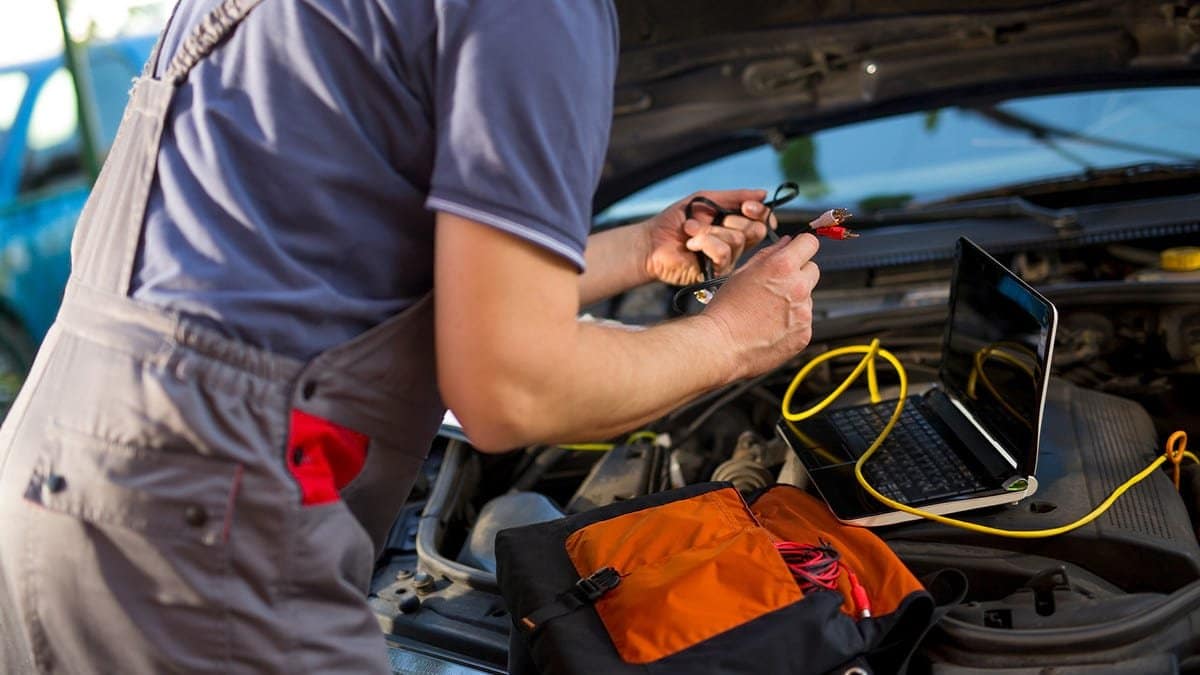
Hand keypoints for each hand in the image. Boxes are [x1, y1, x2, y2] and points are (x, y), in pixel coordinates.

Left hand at [640, 189, 774, 285]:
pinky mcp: (715, 273)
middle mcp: (734, 245)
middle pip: (756, 231)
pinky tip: (691, 245)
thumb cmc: (674, 222)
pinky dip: (706, 243)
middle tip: (712, 219)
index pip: (762, 221)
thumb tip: (763, 193)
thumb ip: (734, 197)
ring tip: (690, 231)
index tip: (746, 206)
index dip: (761, 213)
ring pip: (737, 241)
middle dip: (733, 220)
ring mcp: (726, 261)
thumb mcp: (704, 200)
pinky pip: (723, 254)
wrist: (651, 241)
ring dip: (710, 231)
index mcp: (734, 227)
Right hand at [701, 234, 820, 379]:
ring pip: (808, 297)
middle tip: (777, 285)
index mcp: (782, 267)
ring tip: (769, 310)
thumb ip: (768, 254)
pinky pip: (805, 320)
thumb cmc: (726, 310)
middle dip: (799, 273)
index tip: (799, 251)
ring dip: (795, 299)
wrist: (722, 344)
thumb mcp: (742, 272)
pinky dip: (793, 322)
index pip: (810, 243)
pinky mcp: (804, 334)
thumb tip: (786, 244)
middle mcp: (798, 287)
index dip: (803, 246)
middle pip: (813, 270)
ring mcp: (804, 313)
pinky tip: (772, 325)